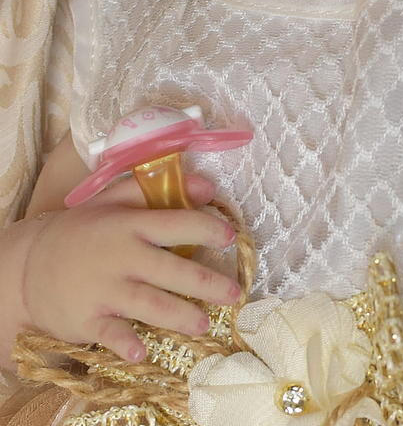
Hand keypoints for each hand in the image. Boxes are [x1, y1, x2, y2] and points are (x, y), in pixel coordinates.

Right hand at [20, 173, 240, 361]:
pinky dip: (126, 344)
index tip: (231, 238)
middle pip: (172, 271)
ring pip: (150, 305)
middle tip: (234, 293)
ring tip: (203, 325)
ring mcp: (105, 290)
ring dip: (180, 316)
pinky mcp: (88, 319)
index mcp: (132, 225)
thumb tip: (206, 186)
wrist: (30, 265)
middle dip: (207, 284)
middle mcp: (122, 257)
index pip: (177, 224)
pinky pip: (112, 335)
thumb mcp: (115, 201)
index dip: (207, 230)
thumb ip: (157, 190)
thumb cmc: (84, 231)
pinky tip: (142, 353)